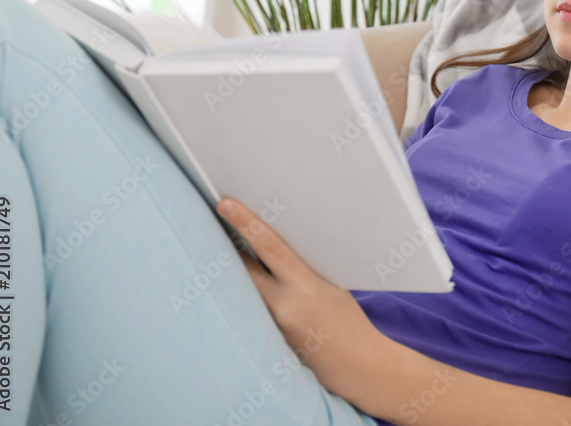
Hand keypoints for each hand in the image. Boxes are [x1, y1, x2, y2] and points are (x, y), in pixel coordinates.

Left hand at [216, 196, 387, 401]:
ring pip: (243, 288)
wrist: (357, 365)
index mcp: (306, 286)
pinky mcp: (266, 339)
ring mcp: (272, 325)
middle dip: (229, 244)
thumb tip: (275, 245)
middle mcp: (284, 305)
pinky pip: (250, 308)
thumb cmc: (349, 320)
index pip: (270, 247)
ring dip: (236, 271)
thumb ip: (305, 267)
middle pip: (243, 268)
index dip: (246, 223)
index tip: (225, 204)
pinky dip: (245, 296)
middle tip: (214, 220)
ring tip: (223, 248)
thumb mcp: (333, 285)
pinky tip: (240, 288)